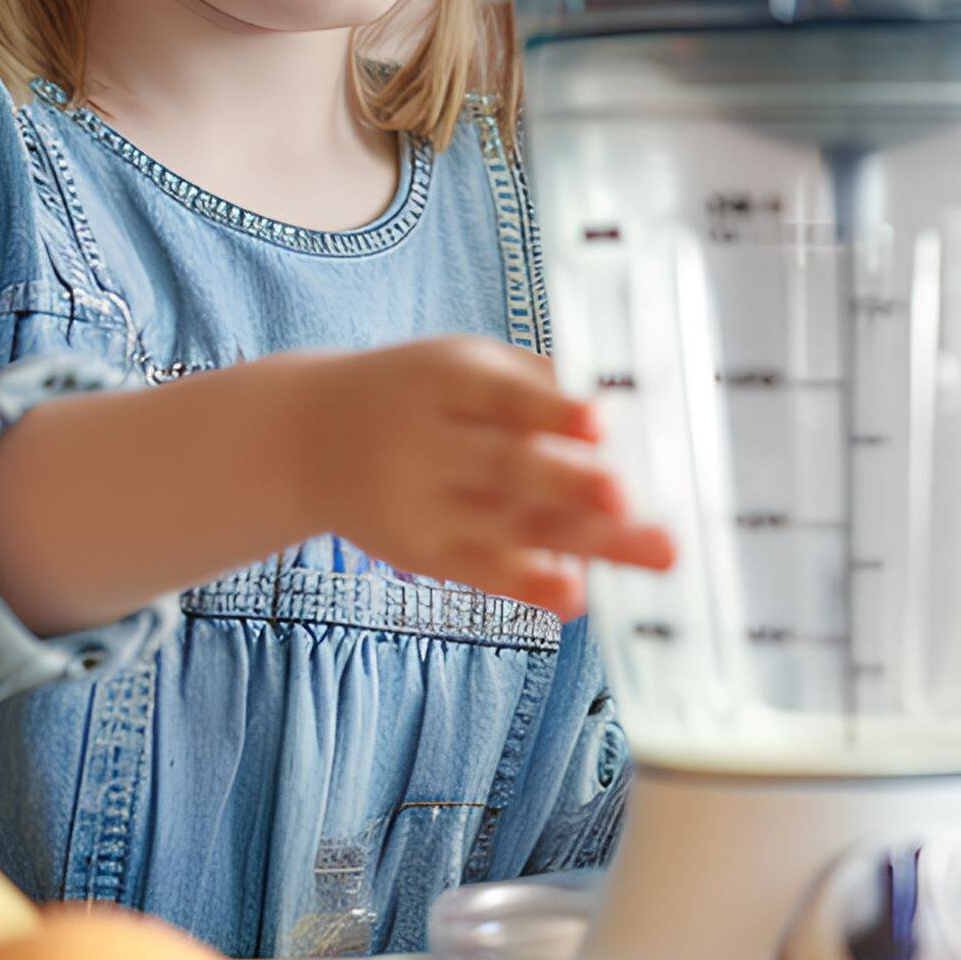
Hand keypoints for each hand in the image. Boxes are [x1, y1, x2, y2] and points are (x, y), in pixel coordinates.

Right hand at [299, 337, 675, 617]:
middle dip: (571, 484)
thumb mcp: (460, 363)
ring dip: (588, 543)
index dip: (550, 410)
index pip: (500, 395)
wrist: (305, 440)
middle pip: (508, 466)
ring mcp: (421, 506)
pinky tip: (578, 596)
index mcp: (443, 378)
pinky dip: (530, 586)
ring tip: (656, 552)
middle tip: (628, 498)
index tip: (600, 421)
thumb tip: (631, 415)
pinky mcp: (422, 554)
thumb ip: (535, 384)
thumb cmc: (416, 393)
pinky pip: (482, 574)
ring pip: (512, 526)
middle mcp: (427, 443)